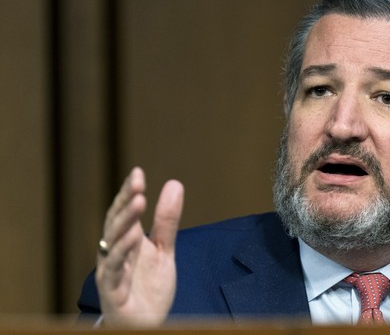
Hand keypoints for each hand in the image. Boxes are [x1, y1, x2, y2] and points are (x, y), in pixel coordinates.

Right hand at [95, 167, 183, 325]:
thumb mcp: (164, 249)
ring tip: (137, 201)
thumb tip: (175, 183)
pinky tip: (133, 237)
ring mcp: (111, 272)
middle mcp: (114, 253)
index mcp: (126, 240)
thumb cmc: (148, 287)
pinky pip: (113, 271)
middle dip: (126, 201)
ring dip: (125, 222)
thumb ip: (167, 220)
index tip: (138, 172)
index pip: (124, 211)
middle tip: (138, 182)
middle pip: (117, 223)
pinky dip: (121, 254)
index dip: (129, 192)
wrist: (146, 324)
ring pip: (112, 243)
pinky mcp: (113, 292)